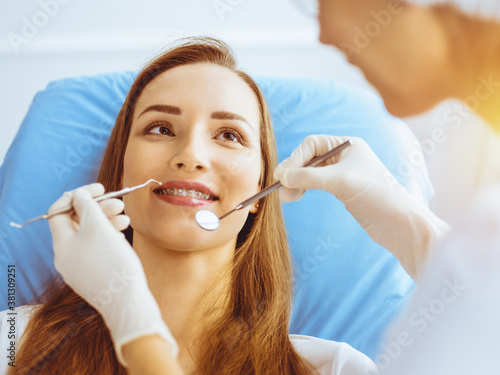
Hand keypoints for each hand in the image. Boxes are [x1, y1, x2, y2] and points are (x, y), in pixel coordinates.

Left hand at [48, 184, 177, 366]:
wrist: (127, 301)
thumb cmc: (112, 263)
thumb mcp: (98, 227)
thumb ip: (87, 206)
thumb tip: (79, 195)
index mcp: (61, 244)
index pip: (59, 211)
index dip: (78, 196)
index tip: (100, 189)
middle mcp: (66, 256)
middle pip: (77, 222)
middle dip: (97, 209)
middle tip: (119, 203)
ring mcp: (79, 268)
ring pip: (89, 236)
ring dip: (106, 222)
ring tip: (126, 218)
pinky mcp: (94, 275)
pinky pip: (97, 249)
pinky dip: (109, 237)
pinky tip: (123, 234)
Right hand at [274, 135, 450, 279]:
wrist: (399, 223)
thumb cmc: (375, 195)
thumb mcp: (339, 182)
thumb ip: (309, 176)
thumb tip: (282, 176)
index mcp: (348, 145)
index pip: (312, 144)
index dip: (295, 159)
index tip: (281, 176)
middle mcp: (345, 155)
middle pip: (309, 158)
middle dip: (293, 172)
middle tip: (279, 188)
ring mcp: (343, 172)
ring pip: (311, 172)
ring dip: (296, 182)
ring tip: (286, 198)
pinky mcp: (342, 189)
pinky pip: (316, 184)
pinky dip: (304, 188)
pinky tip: (296, 196)